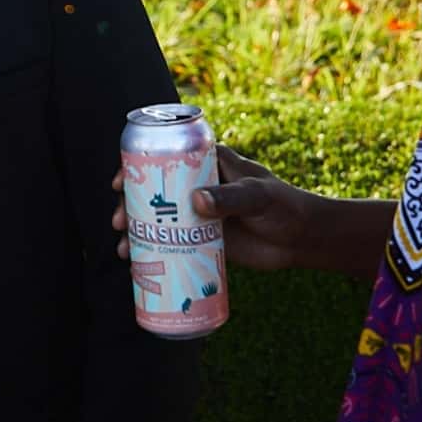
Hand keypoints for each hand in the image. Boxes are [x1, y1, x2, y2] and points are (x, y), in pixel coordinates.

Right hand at [113, 144, 320, 272]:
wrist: (302, 239)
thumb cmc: (284, 206)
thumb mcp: (257, 196)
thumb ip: (230, 197)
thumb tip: (195, 201)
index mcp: (206, 161)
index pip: (163, 156)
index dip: (135, 166)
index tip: (120, 182)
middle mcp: (196, 184)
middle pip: (152, 190)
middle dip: (128, 205)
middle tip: (119, 222)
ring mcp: (197, 213)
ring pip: (157, 218)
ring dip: (136, 231)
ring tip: (124, 250)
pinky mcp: (202, 238)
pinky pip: (171, 242)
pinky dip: (153, 252)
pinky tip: (138, 265)